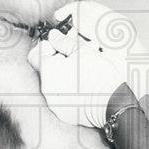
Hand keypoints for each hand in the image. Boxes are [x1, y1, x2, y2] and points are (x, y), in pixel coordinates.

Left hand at [27, 0, 144, 127]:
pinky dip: (68, 90)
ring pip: (54, 83)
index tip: (59, 45)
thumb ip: (63, 42)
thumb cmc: (99, 76)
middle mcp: (46, 89)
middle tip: (75, 54)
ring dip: (64, 74)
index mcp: (48, 71)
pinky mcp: (63, 113)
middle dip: (59, 59)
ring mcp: (54, 103)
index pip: (35, 54)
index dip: (47, 46)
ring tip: (82, 70)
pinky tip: (82, 85)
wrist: (113, 103)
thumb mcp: (82, 51)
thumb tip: (53, 36)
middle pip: (46, 69)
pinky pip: (61, 97)